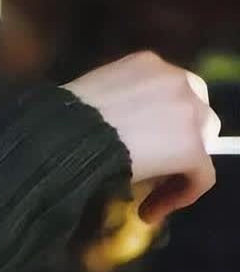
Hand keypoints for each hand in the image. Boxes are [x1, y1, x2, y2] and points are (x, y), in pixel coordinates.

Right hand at [64, 51, 219, 225]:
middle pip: (198, 112)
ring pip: (203, 143)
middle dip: (181, 137)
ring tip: (151, 188)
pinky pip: (200, 178)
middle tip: (155, 161)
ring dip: (181, 165)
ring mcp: (190, 111)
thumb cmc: (68, 115)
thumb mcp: (100, 91)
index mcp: (148, 62)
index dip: (166, 117)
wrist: (69, 132)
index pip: (175, 88)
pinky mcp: (194, 146)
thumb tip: (134, 128)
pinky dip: (180, 195)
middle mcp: (176, 78)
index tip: (149, 138)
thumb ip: (126, 100)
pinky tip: (149, 209)